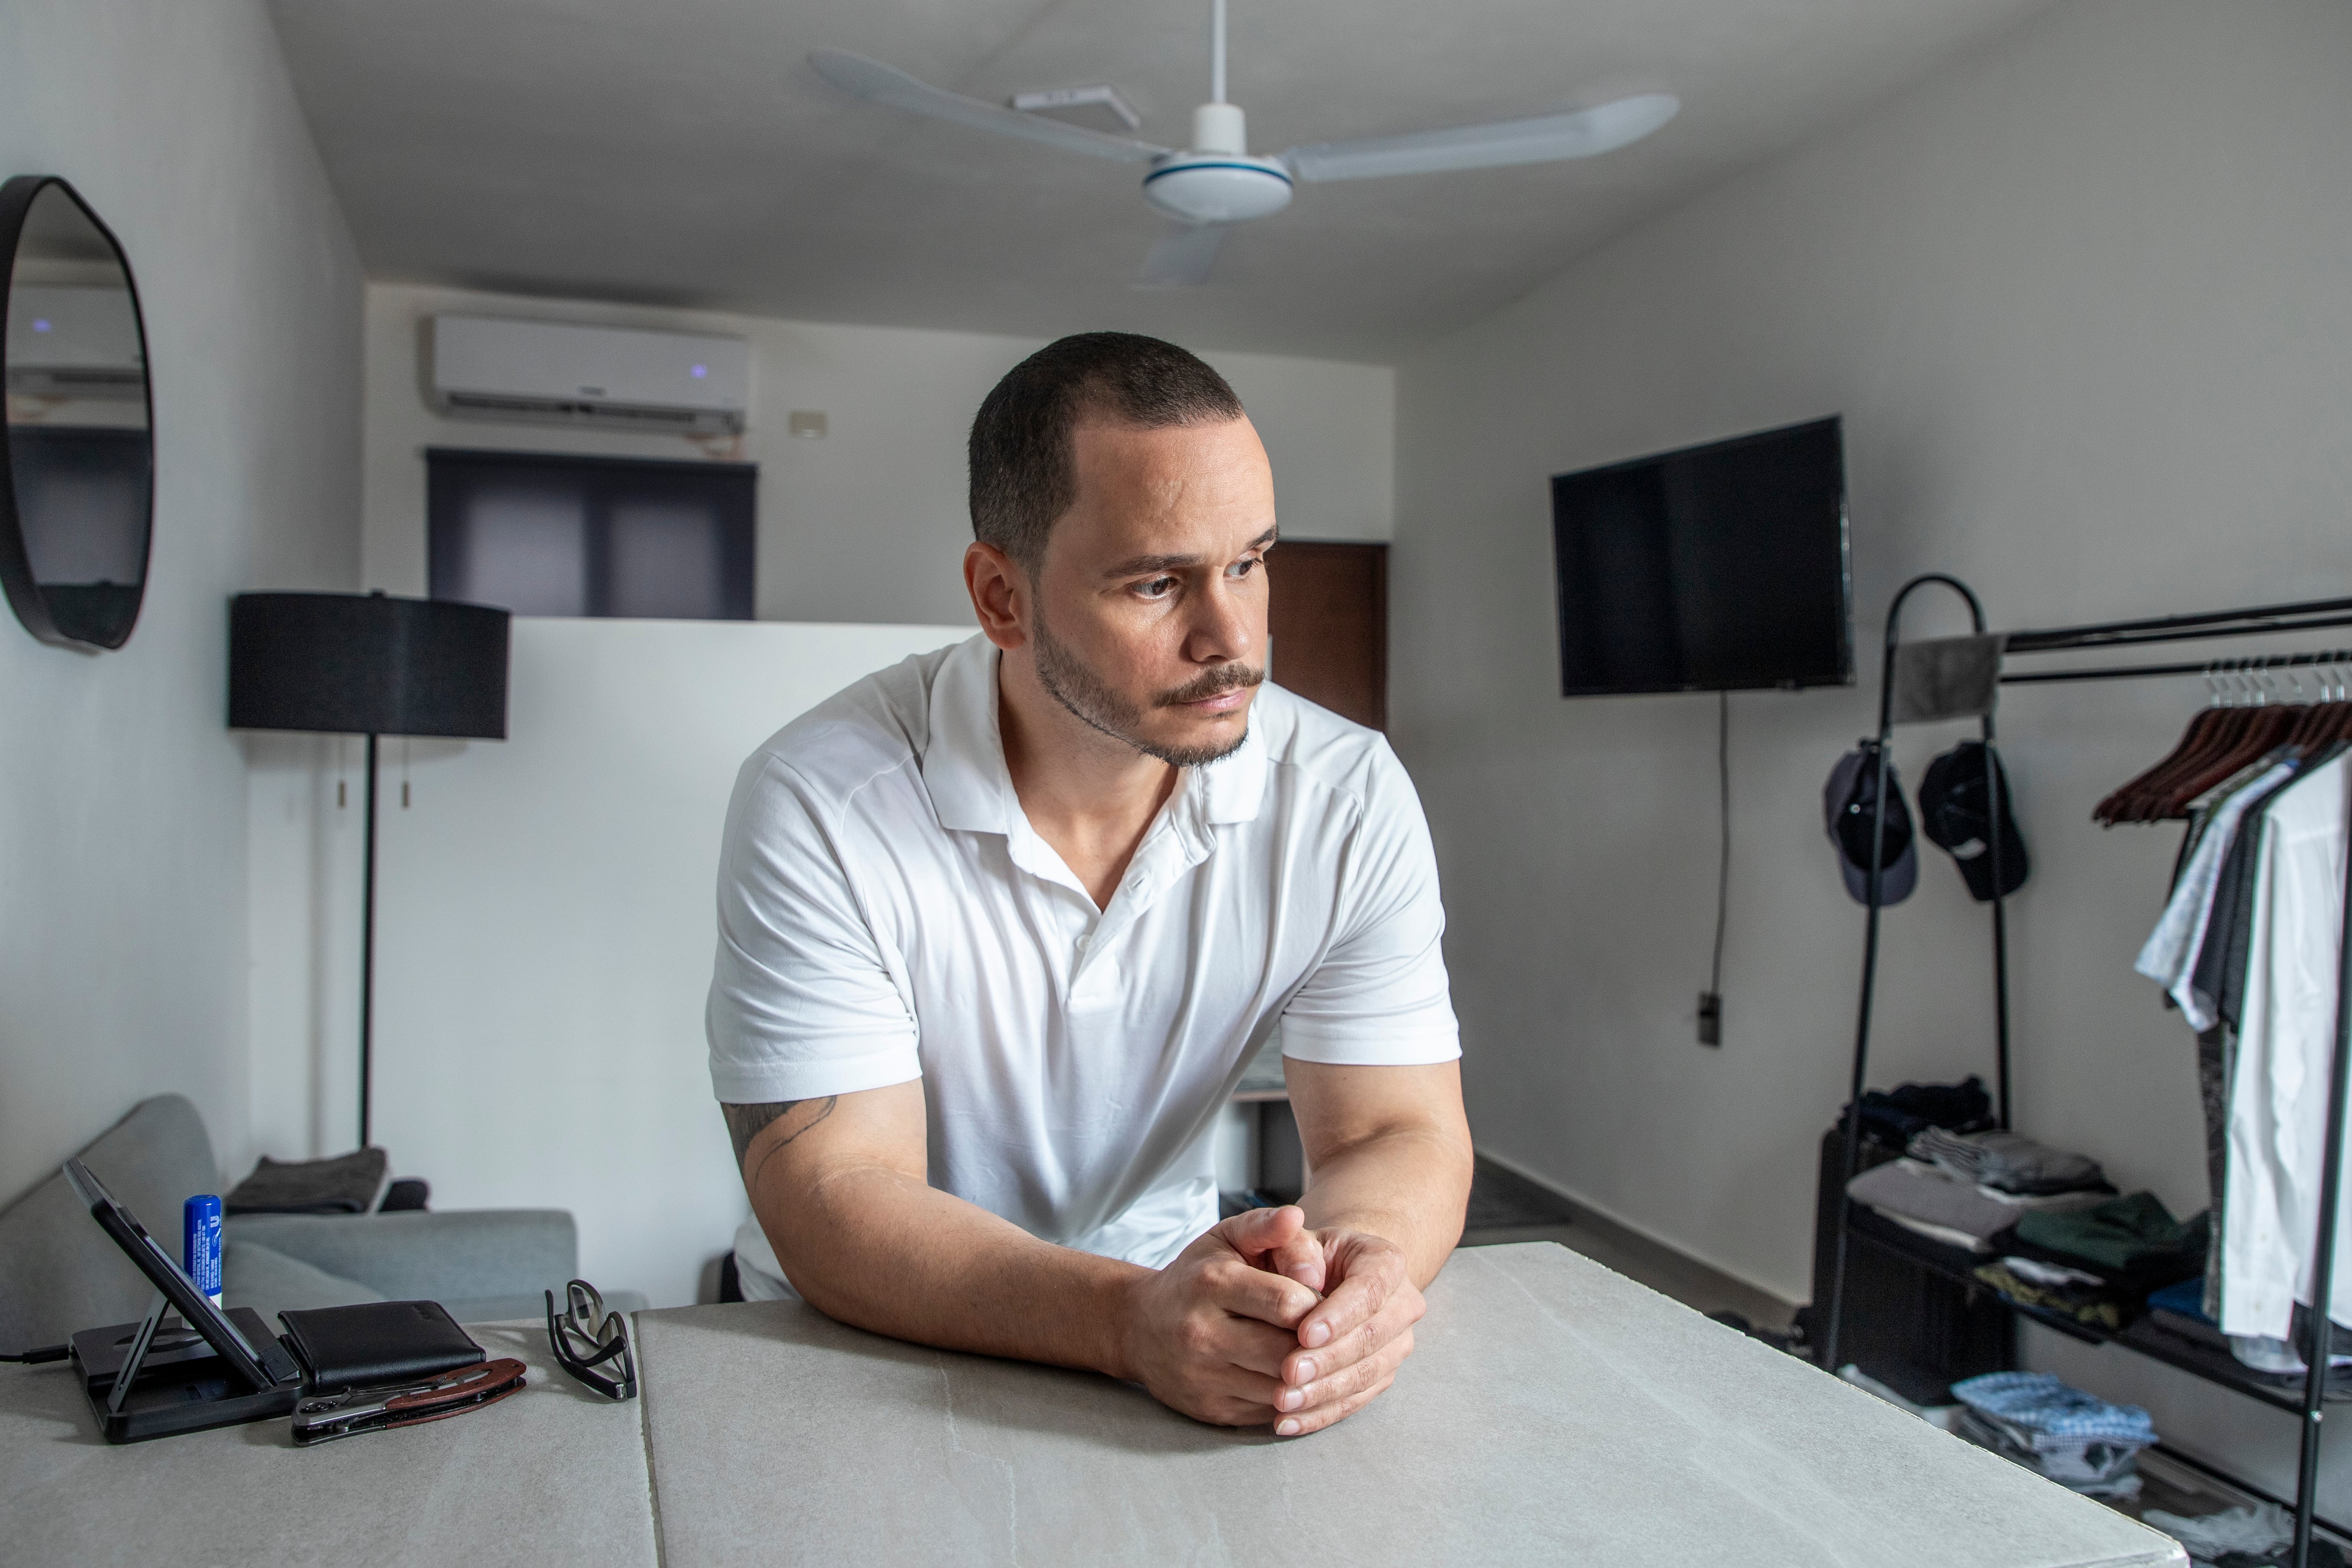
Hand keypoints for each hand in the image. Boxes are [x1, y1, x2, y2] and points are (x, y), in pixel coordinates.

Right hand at [1119, 1206, 1326, 1425]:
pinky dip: (1289, 1398)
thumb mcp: (1225, 1239)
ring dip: (1307, 1377)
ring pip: (1281, 1389)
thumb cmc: (1195, 1277)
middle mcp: (1202, 1333)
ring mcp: (1204, 1377)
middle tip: (1327, 1334)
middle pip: (1286, 1351)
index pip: (1287, 1303)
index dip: (1318, 1305)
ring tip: (1314, 1356)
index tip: (1324, 1302)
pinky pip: (1268, 1412)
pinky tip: (1292, 1379)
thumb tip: (1295, 1217)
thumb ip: (1265, 1226)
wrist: (1137, 1327)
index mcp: (1212, 1284)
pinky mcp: (1210, 1409)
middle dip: (1316, 1345)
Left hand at [1268, 1227, 1423, 1436]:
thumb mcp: (1294, 1239)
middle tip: (1287, 1373)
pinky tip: (1287, 1422)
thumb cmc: (1307, 1256)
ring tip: (1282, 1401)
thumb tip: (1304, 1276)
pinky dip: (1321, 1414)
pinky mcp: (1383, 1375)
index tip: (1303, 1333)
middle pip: (1371, 1338)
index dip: (1339, 1314)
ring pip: (1366, 1374)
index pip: (1369, 1289)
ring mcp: (1397, 1343)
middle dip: (1328, 1359)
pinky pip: (1356, 1400)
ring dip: (1324, 1392)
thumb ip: (1293, 1245)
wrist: (1332, 1276)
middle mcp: (1402, 1304)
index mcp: (1386, 1262)